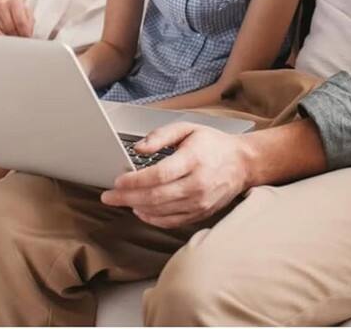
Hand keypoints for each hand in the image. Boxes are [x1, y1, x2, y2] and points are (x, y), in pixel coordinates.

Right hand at [0, 0, 34, 36]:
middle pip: (10, 28)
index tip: (27, 37)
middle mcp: (2, 6)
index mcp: (14, 2)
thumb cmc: (19, 10)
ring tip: (13, 34)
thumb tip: (27, 35)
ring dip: (9, 36)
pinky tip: (4, 35)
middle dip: (16, 35)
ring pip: (2, 31)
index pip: (20, 22)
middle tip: (20, 37)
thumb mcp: (27, 13)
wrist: (6, 3)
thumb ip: (29, 23)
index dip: (25, 32)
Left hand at [100, 122, 249, 227]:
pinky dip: (152, 218)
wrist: (242, 164)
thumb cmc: (213, 145)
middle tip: (108, 197)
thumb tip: (138, 148)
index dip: (135, 181)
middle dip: (126, 198)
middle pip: (155, 196)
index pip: (159, 174)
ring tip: (123, 201)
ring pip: (160, 211)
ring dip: (136, 208)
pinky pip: (171, 222)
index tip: (118, 181)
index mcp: (195, 159)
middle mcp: (198, 183)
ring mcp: (200, 201)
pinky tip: (142, 211)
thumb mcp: (188, 129)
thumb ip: (161, 135)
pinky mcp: (201, 213)